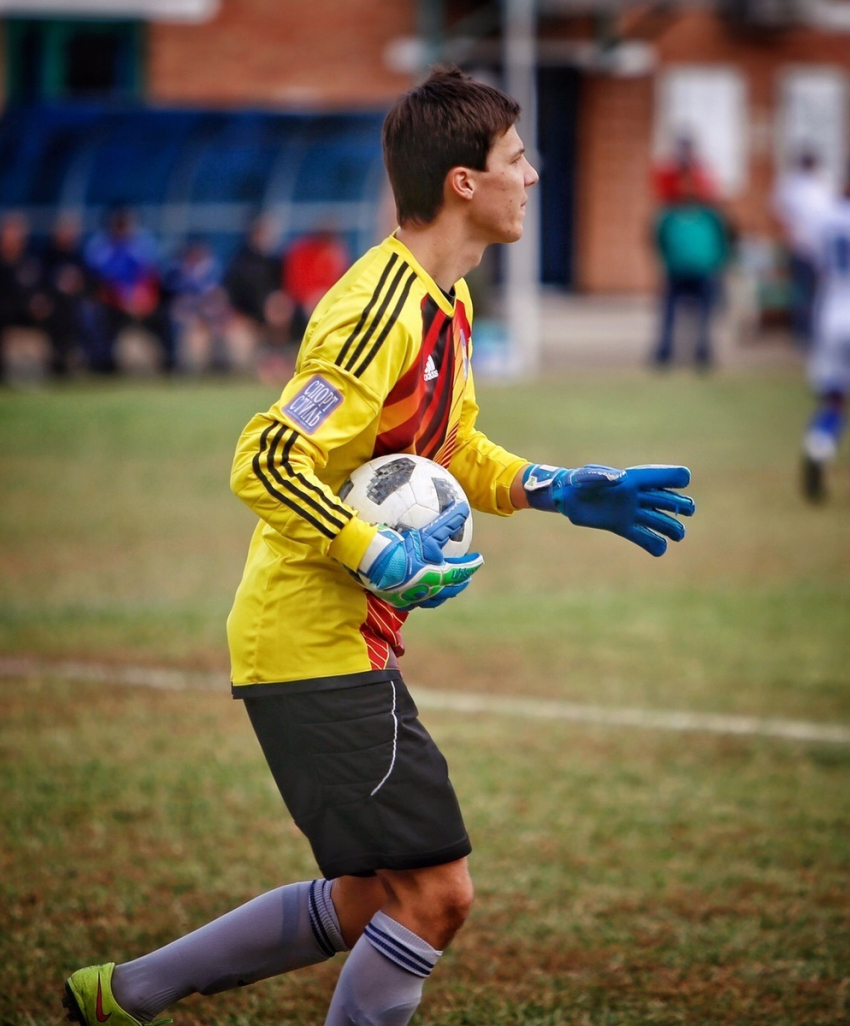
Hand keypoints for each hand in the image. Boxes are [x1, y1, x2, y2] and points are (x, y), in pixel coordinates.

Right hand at [357, 500, 483, 608]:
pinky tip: (413, 591)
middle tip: (465, 578)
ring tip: (442, 588)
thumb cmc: (399, 546)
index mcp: (438, 576)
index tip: (478, 559)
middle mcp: (428, 591)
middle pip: (449, 590)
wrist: (370, 561)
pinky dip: (417, 597)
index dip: (471, 565)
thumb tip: (463, 507)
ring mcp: (412, 598)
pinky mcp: (396, 601)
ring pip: (432, 600)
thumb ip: (447, 522)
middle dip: (459, 584)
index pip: (461, 571)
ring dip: (441, 593)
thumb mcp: (426, 533)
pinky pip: (411, 602)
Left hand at [523, 463, 694, 555]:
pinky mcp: (624, 528)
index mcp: (635, 479)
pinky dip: (656, 545)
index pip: (667, 475)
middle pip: (673, 500)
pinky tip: (658, 548)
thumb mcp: (586, 476)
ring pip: (663, 522)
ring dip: (675, 529)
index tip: (678, 484)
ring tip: (677, 534)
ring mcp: (633, 513)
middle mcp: (639, 496)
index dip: (677, 479)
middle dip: (684, 505)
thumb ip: (602, 476)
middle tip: (685, 511)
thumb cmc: (578, 481)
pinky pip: (646, 539)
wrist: (568, 497)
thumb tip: (621, 478)